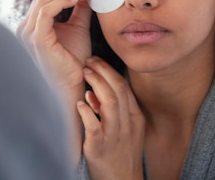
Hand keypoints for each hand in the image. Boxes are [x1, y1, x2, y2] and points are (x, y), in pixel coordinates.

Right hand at [17, 0, 91, 90]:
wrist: (74, 83)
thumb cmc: (74, 59)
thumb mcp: (78, 27)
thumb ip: (79, 9)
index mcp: (33, 23)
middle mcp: (26, 26)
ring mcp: (28, 33)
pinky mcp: (36, 38)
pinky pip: (46, 11)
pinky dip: (63, 1)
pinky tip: (78, 0)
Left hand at [78, 57, 144, 179]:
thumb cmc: (122, 154)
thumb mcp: (127, 129)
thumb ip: (116, 110)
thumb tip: (95, 92)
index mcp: (135, 117)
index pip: (124, 86)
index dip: (109, 70)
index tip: (96, 61)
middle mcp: (127, 124)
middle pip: (117, 89)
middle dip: (102, 71)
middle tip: (88, 62)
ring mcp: (114, 137)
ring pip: (110, 103)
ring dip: (95, 85)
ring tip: (84, 74)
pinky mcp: (99, 149)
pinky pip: (94, 127)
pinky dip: (86, 113)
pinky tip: (80, 103)